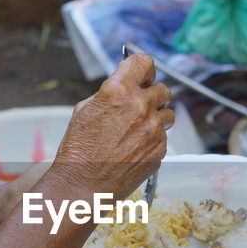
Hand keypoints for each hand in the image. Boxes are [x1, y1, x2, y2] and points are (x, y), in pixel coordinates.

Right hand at [53, 52, 173, 198]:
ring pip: (168, 114)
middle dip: (151, 95)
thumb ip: (110, 93)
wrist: (83, 185)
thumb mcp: (85, 109)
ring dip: (156, 117)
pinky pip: (163, 137)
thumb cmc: (79, 149)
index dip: (142, 68)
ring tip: (137, 129)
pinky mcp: (160, 149)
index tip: (141, 74)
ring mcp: (153, 129)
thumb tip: (125, 84)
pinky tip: (134, 148)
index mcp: (119, 90)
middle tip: (139, 104)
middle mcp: (140, 106)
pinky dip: (152, 140)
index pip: (144, 62)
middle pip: (162, 89)